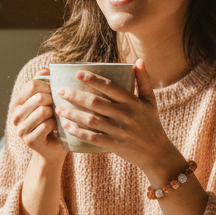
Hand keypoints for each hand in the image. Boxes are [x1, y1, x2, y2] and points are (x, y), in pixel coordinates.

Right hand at [9, 67, 66, 164]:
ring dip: (54, 114)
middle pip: (38, 96)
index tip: (55, 92)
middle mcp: (16, 115)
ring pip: (43, 111)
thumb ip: (45, 84)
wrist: (53, 149)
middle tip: (57, 106)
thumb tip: (46, 69)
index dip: (48, 86)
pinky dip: (56, 126)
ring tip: (57, 118)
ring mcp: (21, 129)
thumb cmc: (53, 121)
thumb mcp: (48, 100)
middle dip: (52, 100)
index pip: (32, 84)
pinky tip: (57, 128)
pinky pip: (46, 126)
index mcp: (18, 102)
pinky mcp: (30, 140)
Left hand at [54, 59, 186, 180]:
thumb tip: (138, 61)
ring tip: (58, 108)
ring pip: (91, 120)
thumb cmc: (151, 124)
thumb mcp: (151, 101)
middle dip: (75, 95)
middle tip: (60, 91)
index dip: (93, 79)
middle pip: (96, 102)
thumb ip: (144, 81)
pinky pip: (93, 138)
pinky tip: (67, 126)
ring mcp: (120, 131)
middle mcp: (126, 115)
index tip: (77, 73)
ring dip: (73, 113)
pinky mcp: (115, 145)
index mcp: (133, 102)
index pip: (110, 87)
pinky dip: (78, 132)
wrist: (157, 153)